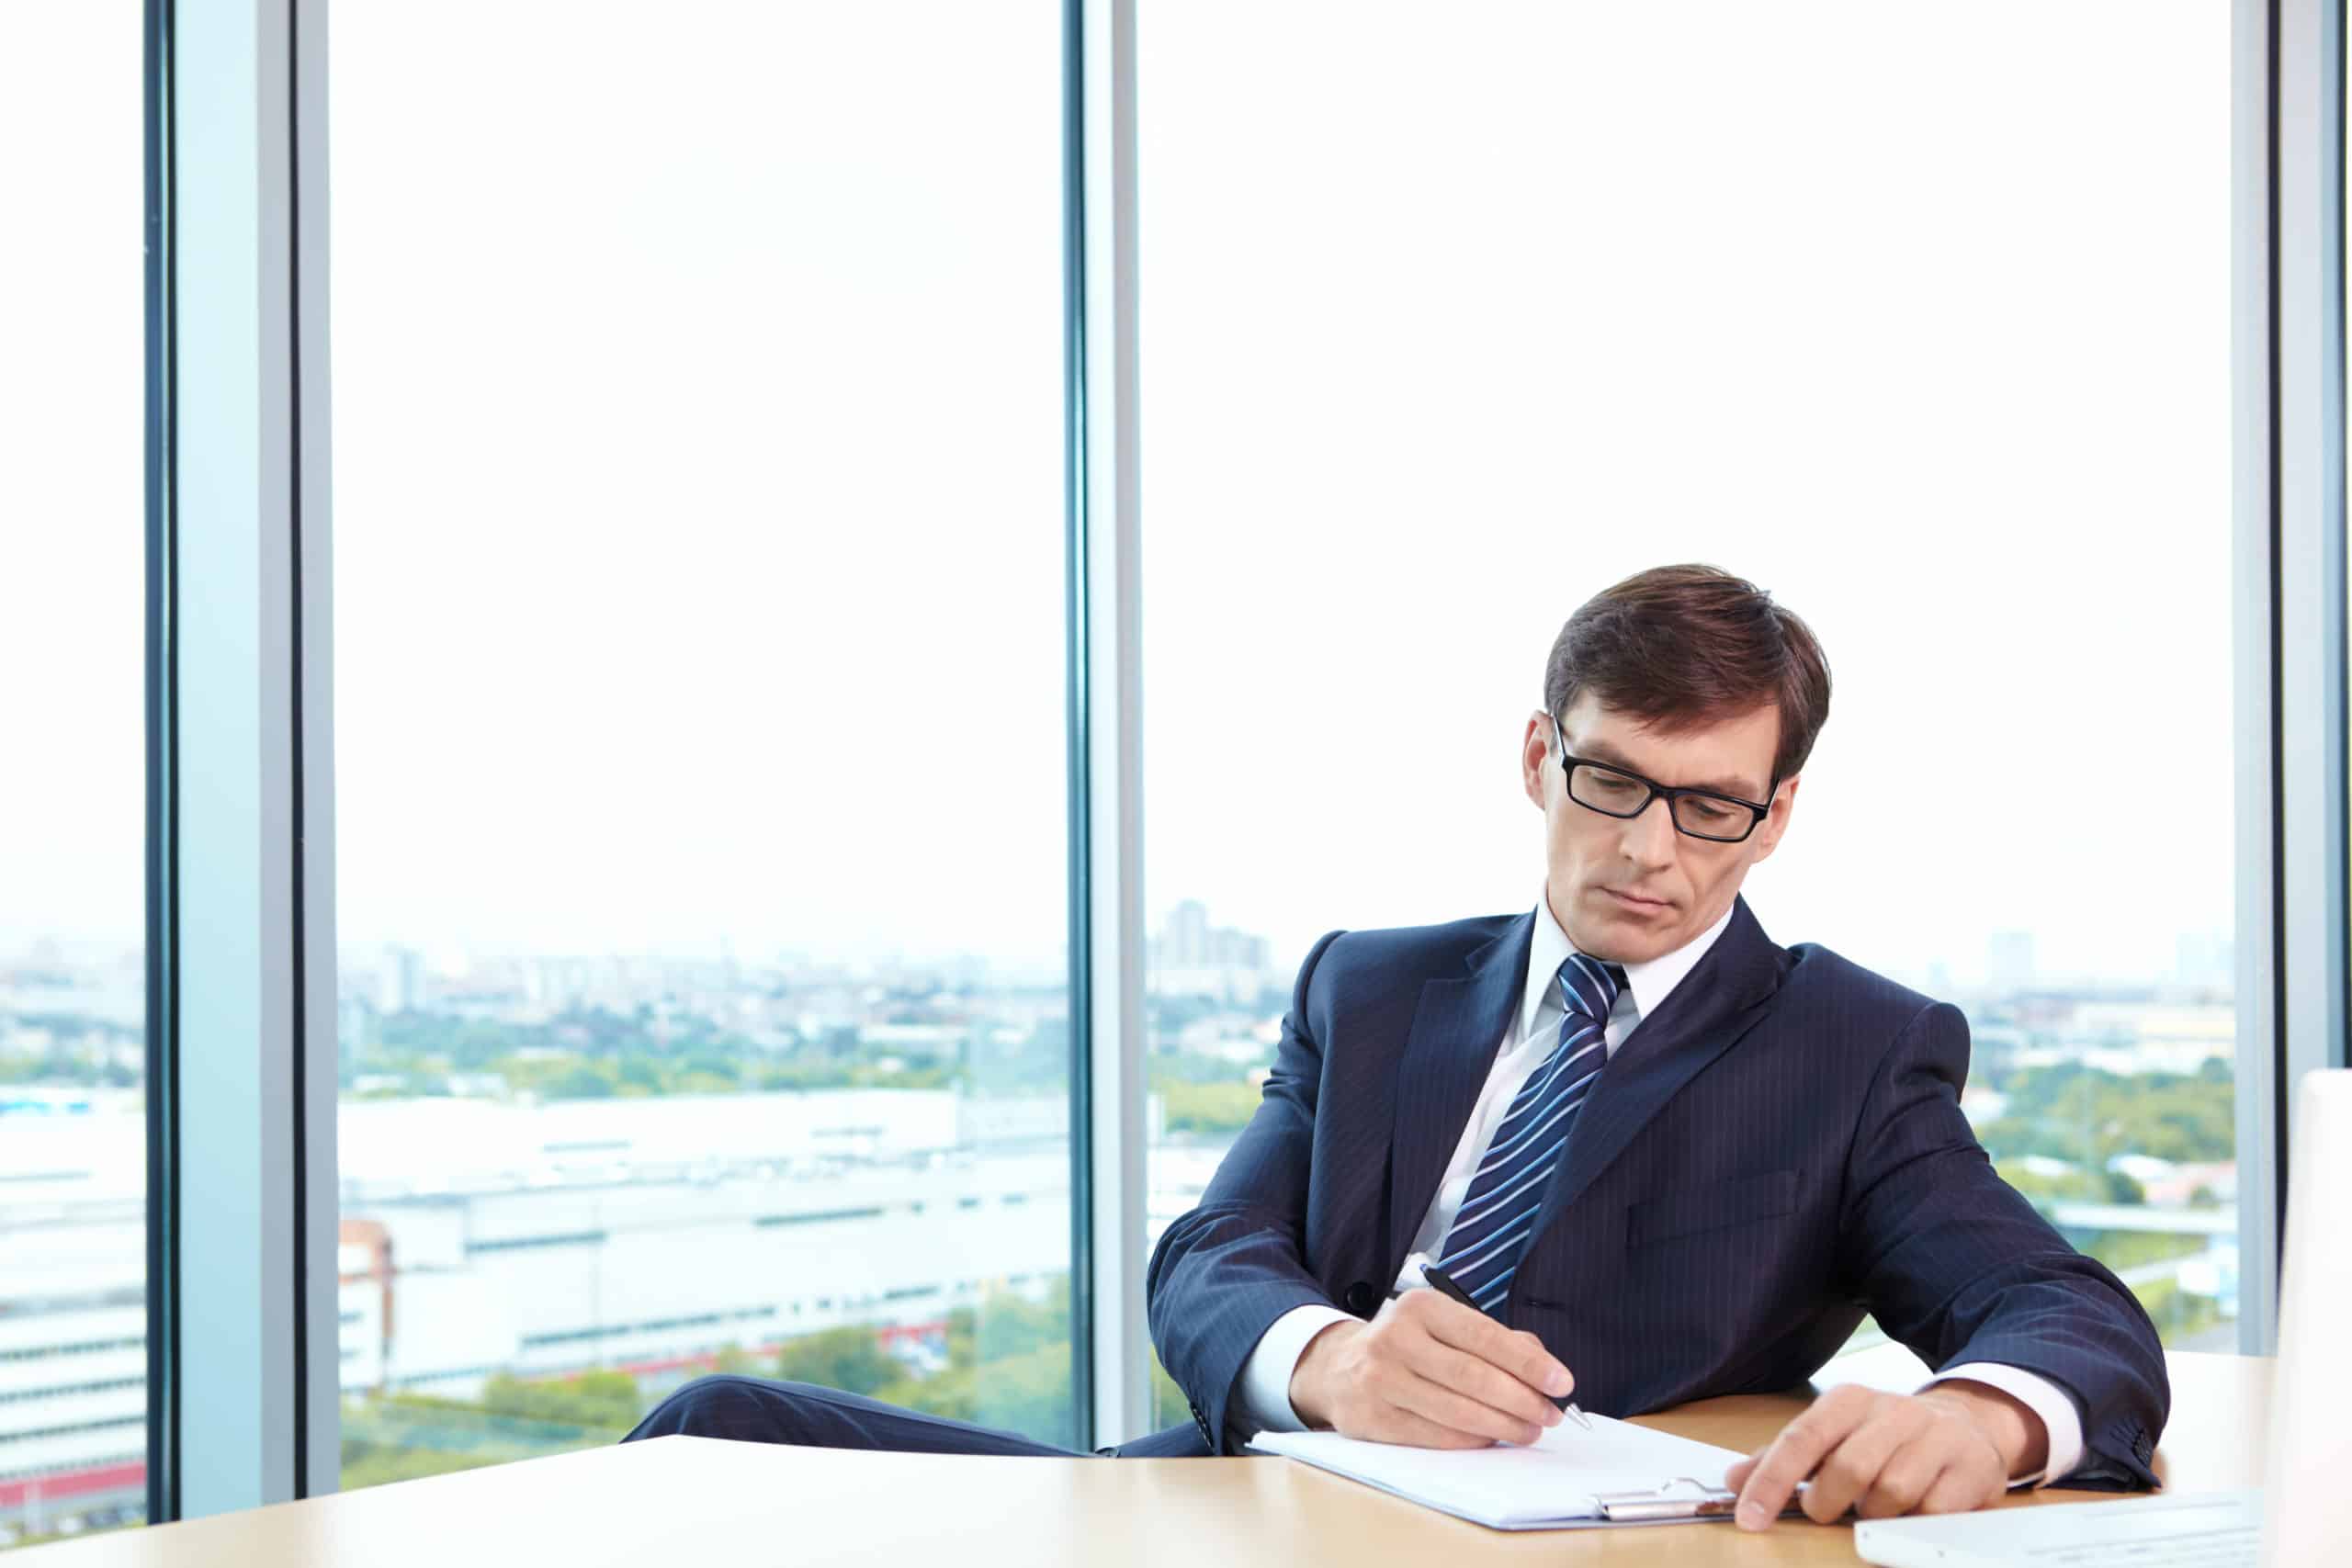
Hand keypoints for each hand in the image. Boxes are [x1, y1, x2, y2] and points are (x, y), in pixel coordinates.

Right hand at [1287, 1289, 1575, 1447]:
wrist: (1337, 1367)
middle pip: (1474, 1377)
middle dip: (1522, 1400)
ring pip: (1457, 1412)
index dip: (1529, 1363)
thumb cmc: (1407, 1345)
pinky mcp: (1373, 1418)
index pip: (1485, 1336)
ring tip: (1529, 1430)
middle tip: (1551, 1415)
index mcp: (1421, 1307)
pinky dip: (1471, 1441)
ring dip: (1503, 1426)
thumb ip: (1496, 1339)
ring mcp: (1380, 1380)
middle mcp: (1396, 1338)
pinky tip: (1492, 1438)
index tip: (1562, 1382)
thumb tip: (1542, 1365)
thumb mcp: (1444, 1325)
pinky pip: (1435, 1436)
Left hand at [1723, 1381, 2046, 1529]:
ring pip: (1891, 1492)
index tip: (1750, 1518)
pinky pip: (1932, 1511)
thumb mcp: (1833, 1436)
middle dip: (1827, 1502)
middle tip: (1825, 1510)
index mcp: (1849, 1401)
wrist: (1967, 1426)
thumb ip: (1782, 1457)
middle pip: (1848, 1467)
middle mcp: (1892, 1412)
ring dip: (1874, 1512)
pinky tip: (1912, 1510)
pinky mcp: (1970, 1469)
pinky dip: (1913, 1521)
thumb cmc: (1886, 1437)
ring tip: (1874, 1504)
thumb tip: (1733, 1479)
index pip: (1802, 1438)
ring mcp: (1936, 1438)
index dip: (1771, 1480)